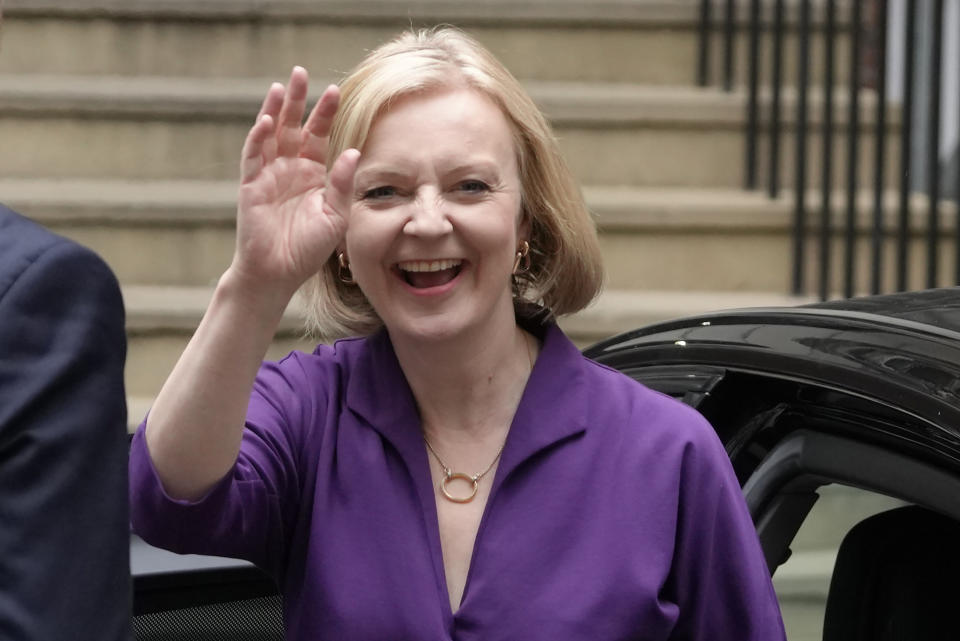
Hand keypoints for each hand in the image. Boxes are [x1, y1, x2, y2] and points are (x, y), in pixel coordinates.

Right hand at [231, 66, 359, 298]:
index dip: (325, 114)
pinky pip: (253, 156)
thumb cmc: (308, 249)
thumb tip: (352, 150)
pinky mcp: (251, 185)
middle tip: (301, 72)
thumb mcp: (335, 216)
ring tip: (282, 85)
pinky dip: (259, 137)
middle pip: (293, 126)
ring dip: (275, 110)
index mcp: (312, 174)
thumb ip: (342, 184)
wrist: (278, 273)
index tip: (336, 90)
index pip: (318, 136)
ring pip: (270, 134)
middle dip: (298, 100)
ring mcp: (268, 174)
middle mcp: (289, 169)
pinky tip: (268, 120)